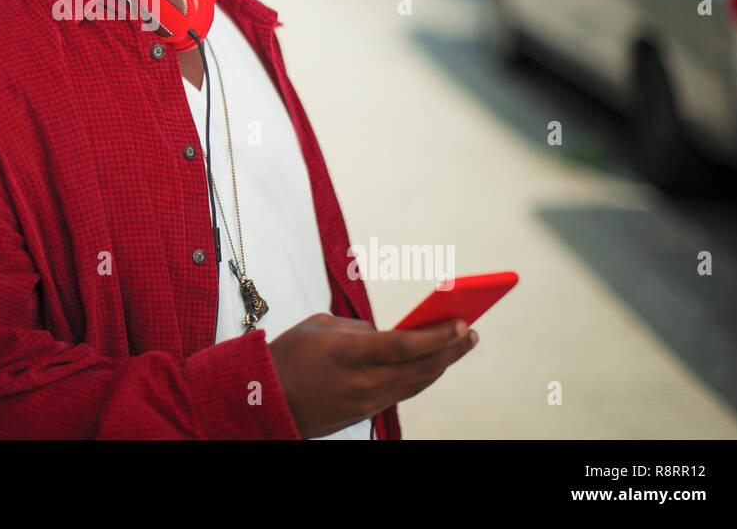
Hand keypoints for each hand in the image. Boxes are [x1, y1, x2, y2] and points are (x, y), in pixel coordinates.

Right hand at [266, 313, 477, 438]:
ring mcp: (364, 402)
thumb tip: (388, 335)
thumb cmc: (288, 355)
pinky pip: (401, 393)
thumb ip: (358, 329)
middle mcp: (361, 383)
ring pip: (415, 384)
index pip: (402, 346)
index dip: (436, 336)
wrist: (264, 400)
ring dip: (441, 365)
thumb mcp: (319, 326)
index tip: (461, 323)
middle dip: (450, 350)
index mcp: (346, 354)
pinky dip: (421, 377)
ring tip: (460, 345)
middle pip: (419, 369)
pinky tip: (432, 364)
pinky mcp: (364, 414)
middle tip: (471, 332)